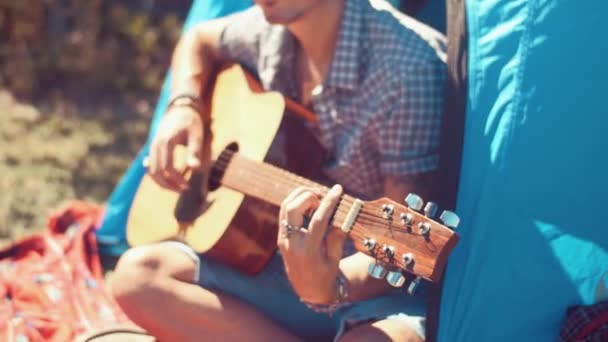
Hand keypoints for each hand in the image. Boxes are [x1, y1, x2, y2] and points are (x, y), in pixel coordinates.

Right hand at [147, 105, 202, 191]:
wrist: (181, 108)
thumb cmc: (192, 121)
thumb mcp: (197, 135)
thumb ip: (195, 152)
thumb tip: (195, 169)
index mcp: (166, 142)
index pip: (168, 168)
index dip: (177, 179)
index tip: (187, 185)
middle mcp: (156, 144)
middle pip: (156, 172)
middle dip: (169, 184)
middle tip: (183, 189)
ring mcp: (152, 146)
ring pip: (151, 170)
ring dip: (163, 182)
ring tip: (178, 187)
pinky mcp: (153, 147)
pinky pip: (150, 165)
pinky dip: (157, 175)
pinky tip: (168, 180)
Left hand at [278, 184, 346, 303]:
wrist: (307, 289)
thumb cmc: (326, 274)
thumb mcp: (335, 258)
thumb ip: (337, 236)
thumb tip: (342, 214)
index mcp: (308, 250)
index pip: (318, 219)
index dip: (328, 202)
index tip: (338, 189)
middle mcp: (291, 243)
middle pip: (293, 208)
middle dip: (309, 196)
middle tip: (324, 195)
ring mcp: (283, 238)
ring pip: (285, 206)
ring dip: (301, 196)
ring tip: (318, 197)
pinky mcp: (280, 235)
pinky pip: (284, 211)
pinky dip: (296, 202)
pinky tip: (310, 203)